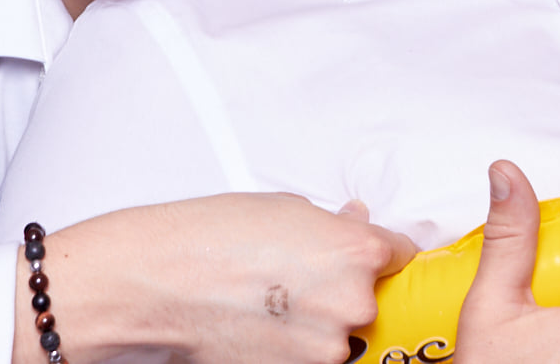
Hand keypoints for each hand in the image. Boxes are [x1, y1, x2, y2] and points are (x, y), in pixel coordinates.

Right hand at [22, 193, 413, 363]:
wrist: (157, 283)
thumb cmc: (212, 238)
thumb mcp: (287, 210)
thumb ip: (335, 224)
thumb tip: (358, 220)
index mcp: (359, 253)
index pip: (401, 255)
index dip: (378, 254)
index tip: (366, 258)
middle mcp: (352, 303)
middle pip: (373, 300)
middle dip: (345, 292)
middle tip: (302, 286)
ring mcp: (326, 348)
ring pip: (342, 337)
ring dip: (320, 327)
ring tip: (275, 310)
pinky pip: (312, 358)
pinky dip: (295, 349)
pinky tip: (264, 331)